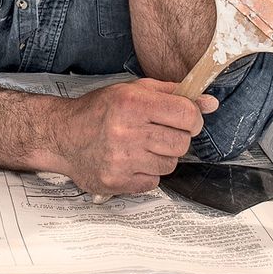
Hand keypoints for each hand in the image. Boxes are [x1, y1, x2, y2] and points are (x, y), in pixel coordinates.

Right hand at [46, 78, 217, 195]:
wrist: (61, 136)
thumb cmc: (99, 110)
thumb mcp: (133, 90)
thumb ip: (173, 94)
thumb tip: (211, 104)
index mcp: (132, 103)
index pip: (188, 115)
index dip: (192, 118)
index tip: (185, 119)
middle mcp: (127, 132)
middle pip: (182, 143)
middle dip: (176, 138)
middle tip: (158, 132)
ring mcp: (121, 161)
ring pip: (170, 164)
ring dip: (161, 156)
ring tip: (141, 146)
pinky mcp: (117, 182)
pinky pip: (153, 182)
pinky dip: (147, 172)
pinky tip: (131, 160)